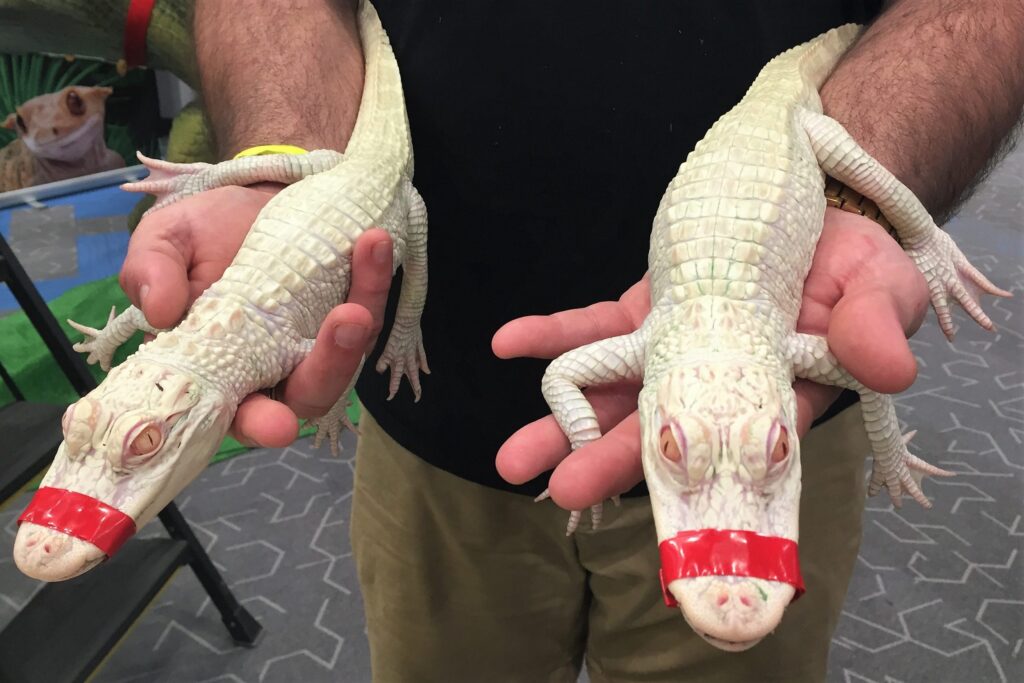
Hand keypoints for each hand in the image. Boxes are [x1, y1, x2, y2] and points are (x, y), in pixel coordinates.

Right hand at [120, 184, 393, 446]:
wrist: (245, 201)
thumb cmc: (199, 235)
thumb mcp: (163, 242)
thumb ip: (149, 272)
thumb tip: (160, 311)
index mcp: (219, 372)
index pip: (238, 416)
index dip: (258, 426)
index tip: (278, 426)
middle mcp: (273, 371)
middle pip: (309, 395)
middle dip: (331, 367)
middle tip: (349, 320)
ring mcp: (315, 346)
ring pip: (348, 357)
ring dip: (362, 319)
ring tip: (366, 257)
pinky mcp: (348, 315)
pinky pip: (367, 312)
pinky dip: (372, 280)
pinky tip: (371, 243)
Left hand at [492, 208, 929, 509]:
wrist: (816, 206)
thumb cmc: (859, 262)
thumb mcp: (882, 288)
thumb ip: (876, 327)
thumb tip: (888, 370)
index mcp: (774, 397)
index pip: (728, 447)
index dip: (694, 475)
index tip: (657, 506)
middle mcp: (713, 386)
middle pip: (655, 431)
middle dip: (606, 461)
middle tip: (559, 491)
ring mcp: (671, 350)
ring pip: (612, 390)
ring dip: (560, 419)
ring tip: (512, 458)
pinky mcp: (645, 312)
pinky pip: (594, 328)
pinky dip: (553, 336)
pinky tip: (509, 345)